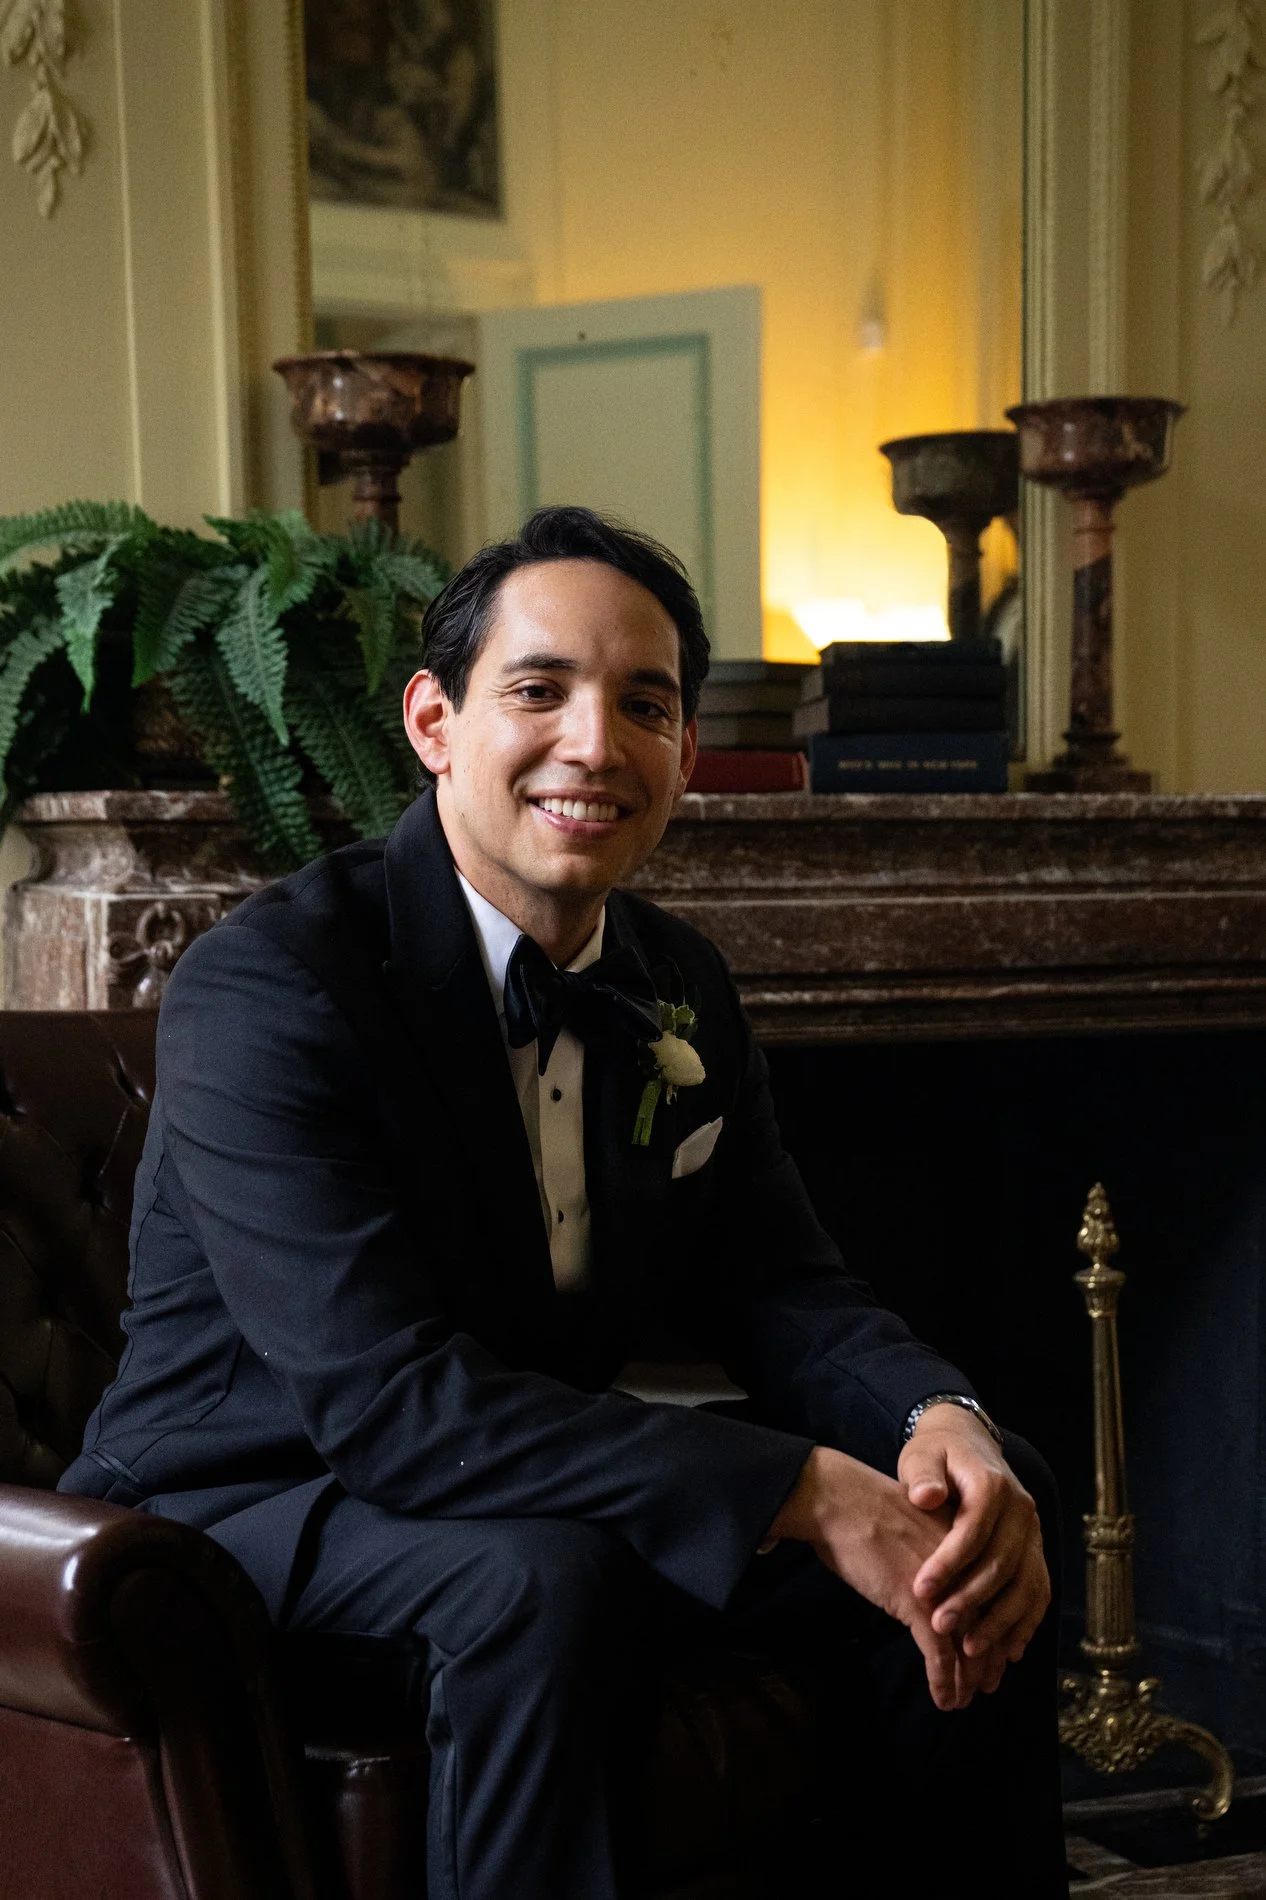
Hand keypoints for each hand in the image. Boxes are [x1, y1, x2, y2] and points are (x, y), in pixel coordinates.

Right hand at [768, 1446, 990, 1710]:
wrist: (839, 1500)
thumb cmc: (865, 1508)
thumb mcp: (913, 1527)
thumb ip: (933, 1555)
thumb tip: (933, 1579)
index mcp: (965, 1546)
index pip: (993, 1598)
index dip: (995, 1631)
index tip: (992, 1653)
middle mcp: (964, 1569)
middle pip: (988, 1626)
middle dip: (986, 1662)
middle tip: (985, 1687)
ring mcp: (944, 1588)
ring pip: (969, 1648)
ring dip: (967, 1681)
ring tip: (962, 1701)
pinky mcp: (919, 1606)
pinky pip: (940, 1657)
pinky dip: (944, 1683)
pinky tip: (943, 1700)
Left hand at [898, 1406, 1049, 1691]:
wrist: (967, 1443)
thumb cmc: (937, 1454)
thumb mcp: (921, 1455)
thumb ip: (922, 1475)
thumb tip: (926, 1496)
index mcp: (992, 1484)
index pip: (974, 1530)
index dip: (949, 1562)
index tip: (921, 1589)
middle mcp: (1022, 1510)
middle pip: (1003, 1562)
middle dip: (971, 1599)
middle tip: (940, 1626)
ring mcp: (1034, 1532)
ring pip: (1026, 1584)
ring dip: (1001, 1621)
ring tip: (970, 1650)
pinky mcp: (1035, 1550)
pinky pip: (1039, 1591)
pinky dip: (1026, 1623)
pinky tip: (1008, 1651)